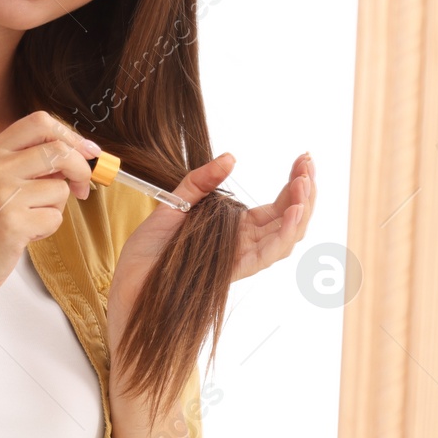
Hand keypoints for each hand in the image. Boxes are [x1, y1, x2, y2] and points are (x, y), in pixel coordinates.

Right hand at [0, 110, 99, 294]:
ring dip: (56, 207)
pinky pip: (55, 217)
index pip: (39, 122)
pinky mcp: (13, 223)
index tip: (87, 153)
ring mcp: (2, 194)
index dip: (71, 136)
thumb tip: (81, 154)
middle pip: (59, 150)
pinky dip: (47, 228)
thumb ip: (29, 163)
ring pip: (61, 188)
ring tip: (31, 218)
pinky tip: (25, 234)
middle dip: (81, 170)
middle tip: (81, 188)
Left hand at [107, 151, 315, 346]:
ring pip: (285, 238)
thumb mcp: (174, 203)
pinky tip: (292, 213)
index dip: (294, 182)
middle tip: (309, 163)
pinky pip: (266, 256)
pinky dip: (283, 235)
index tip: (305, 157)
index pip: (277, 205)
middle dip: (305, 191)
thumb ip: (201, 181)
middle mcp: (245, 244)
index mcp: (236, 226)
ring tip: (304, 184)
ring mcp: (240, 258)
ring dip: (300, 210)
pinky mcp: (231, 270)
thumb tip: (230, 158)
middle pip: (289, 219)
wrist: (128, 280)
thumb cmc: (150, 248)